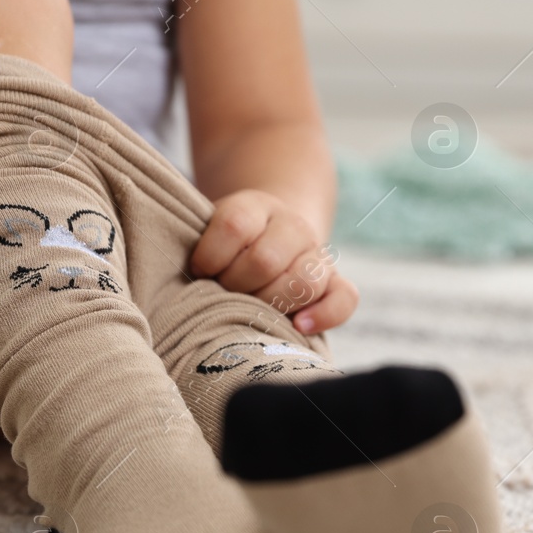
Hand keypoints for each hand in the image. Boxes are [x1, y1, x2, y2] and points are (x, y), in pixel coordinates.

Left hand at [190, 189, 357, 334]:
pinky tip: (299, 325)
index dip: (210, 255)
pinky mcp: (335, 281)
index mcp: (255, 207)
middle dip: (236, 286)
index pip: (234, 225)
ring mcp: (317, 254)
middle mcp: (292, 226)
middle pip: (265, 260)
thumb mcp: (208, 232)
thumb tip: (188, 290)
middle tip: (223, 293)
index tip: (198, 270)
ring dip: (271, 302)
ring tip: (251, 309)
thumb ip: (200, 251)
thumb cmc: (226, 245)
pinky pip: (344, 298)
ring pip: (304, 280)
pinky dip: (324, 314)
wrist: (272, 229)